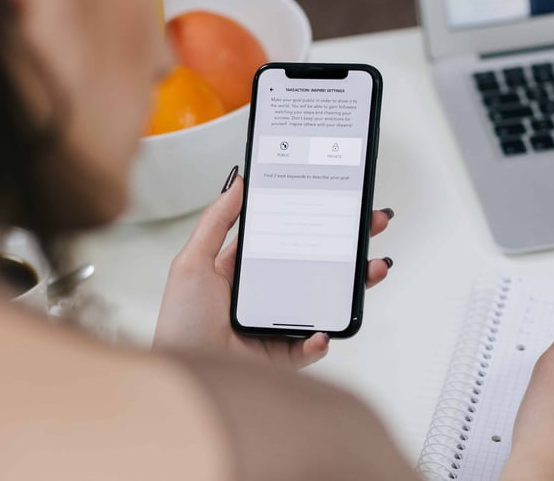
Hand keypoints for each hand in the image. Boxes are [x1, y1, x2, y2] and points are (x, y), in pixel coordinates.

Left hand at [153, 172, 394, 368]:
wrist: (182, 371)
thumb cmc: (181, 321)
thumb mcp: (192, 261)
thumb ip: (216, 221)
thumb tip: (237, 183)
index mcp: (246, 270)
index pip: (290, 239)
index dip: (316, 221)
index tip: (339, 201)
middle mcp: (267, 295)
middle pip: (317, 265)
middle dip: (349, 245)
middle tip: (372, 224)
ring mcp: (279, 324)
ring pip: (326, 301)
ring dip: (354, 286)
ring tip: (373, 269)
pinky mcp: (284, 355)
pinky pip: (312, 346)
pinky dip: (322, 339)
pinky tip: (323, 330)